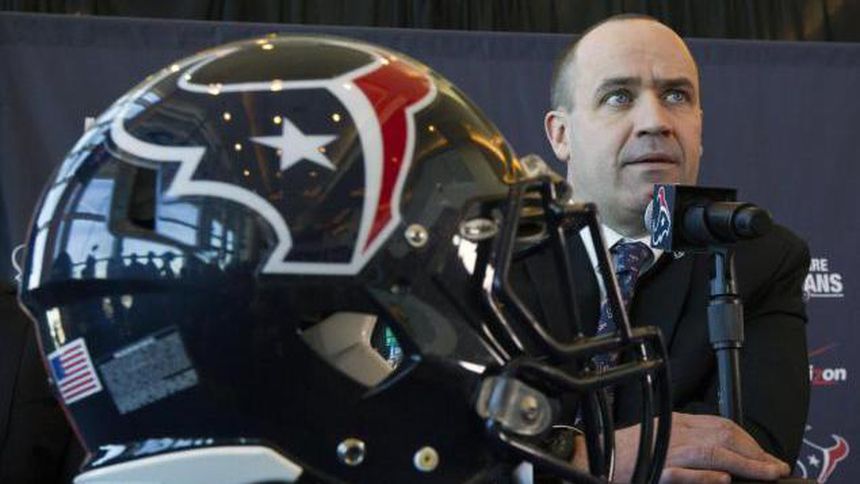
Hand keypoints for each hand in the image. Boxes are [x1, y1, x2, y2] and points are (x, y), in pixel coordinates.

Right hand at [612, 412, 790, 482]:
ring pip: (712, 453)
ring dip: (744, 464)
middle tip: (776, 467)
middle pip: (722, 436)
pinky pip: (684, 473)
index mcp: (676, 422)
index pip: (721, 425)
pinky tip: (725, 480)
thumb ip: (687, 439)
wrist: (590, 458)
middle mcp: (674, 433)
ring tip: (766, 474)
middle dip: (755, 452)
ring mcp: (665, 452)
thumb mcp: (660, 437)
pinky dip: (706, 476)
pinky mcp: (655, 471)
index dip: (749, 441)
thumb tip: (722, 454)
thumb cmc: (624, 452)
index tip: (766, 457)